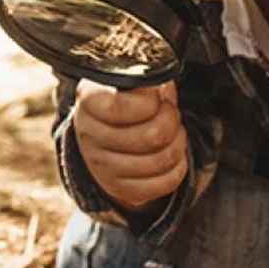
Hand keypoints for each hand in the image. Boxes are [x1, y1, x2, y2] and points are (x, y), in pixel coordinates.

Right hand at [73, 79, 186, 210]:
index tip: (155, 97)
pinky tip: (172, 152)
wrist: (105, 131)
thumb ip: (147, 79)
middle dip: (172, 121)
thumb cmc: (126, 99)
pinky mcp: (120, 188)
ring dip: (178, 142)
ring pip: (162, 160)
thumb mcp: (131, 81)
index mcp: (89, 101)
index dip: (150, 102)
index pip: (119, 107)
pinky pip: (165, 183)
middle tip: (170, 113)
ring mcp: (102, 167)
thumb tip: (163, 89)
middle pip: (152, 136)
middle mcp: (89, 136)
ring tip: (174, 131)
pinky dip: (179, 166)